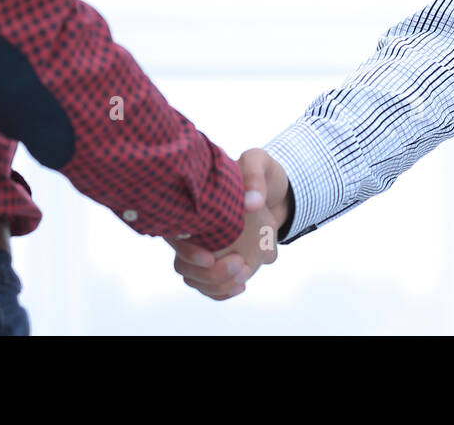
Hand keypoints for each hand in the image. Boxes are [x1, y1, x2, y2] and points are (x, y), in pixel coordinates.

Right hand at [165, 148, 289, 300]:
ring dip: (217, 285)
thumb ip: (254, 176)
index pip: (175, 234)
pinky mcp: (219, 261)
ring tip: (245, 274)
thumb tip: (251, 203)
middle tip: (241, 264)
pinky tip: (241, 284)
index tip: (210, 258)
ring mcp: (204, 248)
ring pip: (194, 278)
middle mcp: (193, 230)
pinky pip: (210, 285)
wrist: (278, 191)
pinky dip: (223, 291)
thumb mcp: (260, 163)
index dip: (187, 251)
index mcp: (193, 206)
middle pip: (182, 264)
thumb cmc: (262, 172)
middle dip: (208, 274)